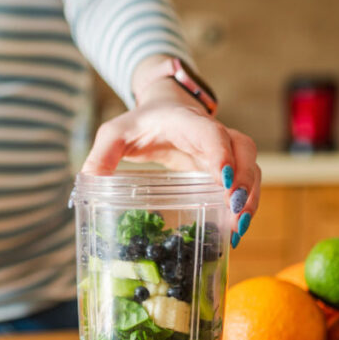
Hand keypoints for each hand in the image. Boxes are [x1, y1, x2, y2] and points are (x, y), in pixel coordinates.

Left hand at [81, 63, 259, 247]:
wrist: (164, 108)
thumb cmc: (140, 122)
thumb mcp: (115, 133)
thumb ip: (101, 155)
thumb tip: (86, 184)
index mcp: (185, 122)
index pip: (210, 133)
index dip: (220, 154)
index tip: (223, 180)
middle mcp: (212, 134)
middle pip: (244, 150)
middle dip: (244, 181)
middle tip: (234, 212)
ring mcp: (224, 151)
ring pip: (252, 168)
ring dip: (250, 198)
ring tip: (238, 229)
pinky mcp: (226, 168)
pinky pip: (244, 183)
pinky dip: (245, 205)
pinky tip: (234, 231)